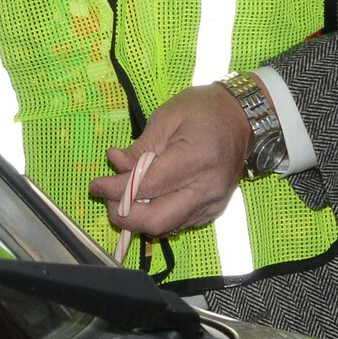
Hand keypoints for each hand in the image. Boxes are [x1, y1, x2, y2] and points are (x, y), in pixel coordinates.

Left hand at [88, 83, 253, 239]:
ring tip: (122, 197)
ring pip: (166, 228)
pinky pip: (177, 224)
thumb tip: (115, 163)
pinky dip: (155, 217)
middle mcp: (207, 188)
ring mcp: (212, 204)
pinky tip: (144, 200)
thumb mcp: (166, 117)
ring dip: (137, 219)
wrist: (242, 119)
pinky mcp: (213, 211)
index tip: (95, 185)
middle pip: (157, 220)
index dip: (116, 189)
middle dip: (124, 215)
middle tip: (107, 197)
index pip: (148, 187)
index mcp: (196, 159)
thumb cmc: (203, 111)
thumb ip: (140, 147)